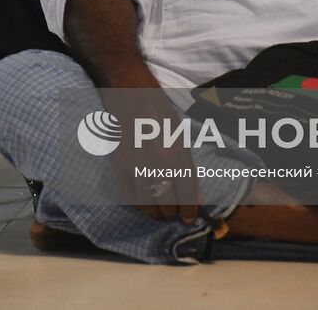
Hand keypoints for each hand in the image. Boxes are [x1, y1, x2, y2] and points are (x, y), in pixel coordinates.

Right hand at [106, 94, 203, 223]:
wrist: (132, 97)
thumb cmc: (161, 117)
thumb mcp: (181, 140)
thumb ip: (189, 171)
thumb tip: (198, 199)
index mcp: (178, 155)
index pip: (186, 193)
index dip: (189, 210)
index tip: (188, 219)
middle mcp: (158, 163)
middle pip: (167, 202)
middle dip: (171, 213)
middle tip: (172, 214)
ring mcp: (136, 165)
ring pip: (147, 203)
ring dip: (155, 213)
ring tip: (159, 212)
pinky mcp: (118, 166)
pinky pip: (128, 196)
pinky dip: (137, 205)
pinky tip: (143, 204)